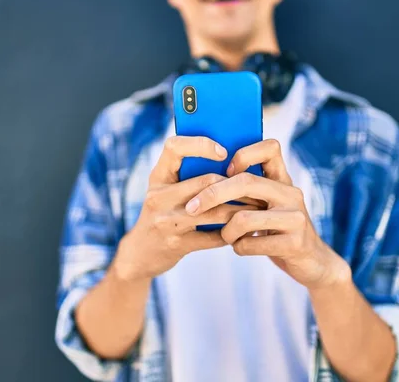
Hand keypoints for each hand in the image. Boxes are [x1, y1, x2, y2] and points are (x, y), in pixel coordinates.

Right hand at [113, 136, 256, 281]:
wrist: (140, 253)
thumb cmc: (162, 215)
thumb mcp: (166, 191)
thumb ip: (188, 176)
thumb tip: (231, 161)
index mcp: (158, 176)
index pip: (174, 146)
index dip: (200, 144)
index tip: (224, 152)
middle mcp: (158, 195)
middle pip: (206, 181)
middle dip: (237, 185)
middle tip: (258, 186)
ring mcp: (166, 220)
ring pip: (215, 210)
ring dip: (241, 209)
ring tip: (258, 208)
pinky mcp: (177, 244)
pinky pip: (214, 236)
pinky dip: (232, 232)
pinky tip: (243, 230)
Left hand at [184, 139, 349, 289]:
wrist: (312, 262)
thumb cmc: (279, 230)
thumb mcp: (269, 203)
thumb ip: (249, 189)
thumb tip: (204, 176)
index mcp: (283, 179)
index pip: (270, 147)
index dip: (244, 153)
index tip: (225, 169)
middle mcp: (291, 193)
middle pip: (245, 181)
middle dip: (212, 194)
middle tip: (192, 208)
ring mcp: (295, 218)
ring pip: (243, 218)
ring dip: (226, 231)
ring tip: (226, 236)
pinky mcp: (295, 243)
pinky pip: (251, 243)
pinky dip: (239, 247)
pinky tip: (240, 248)